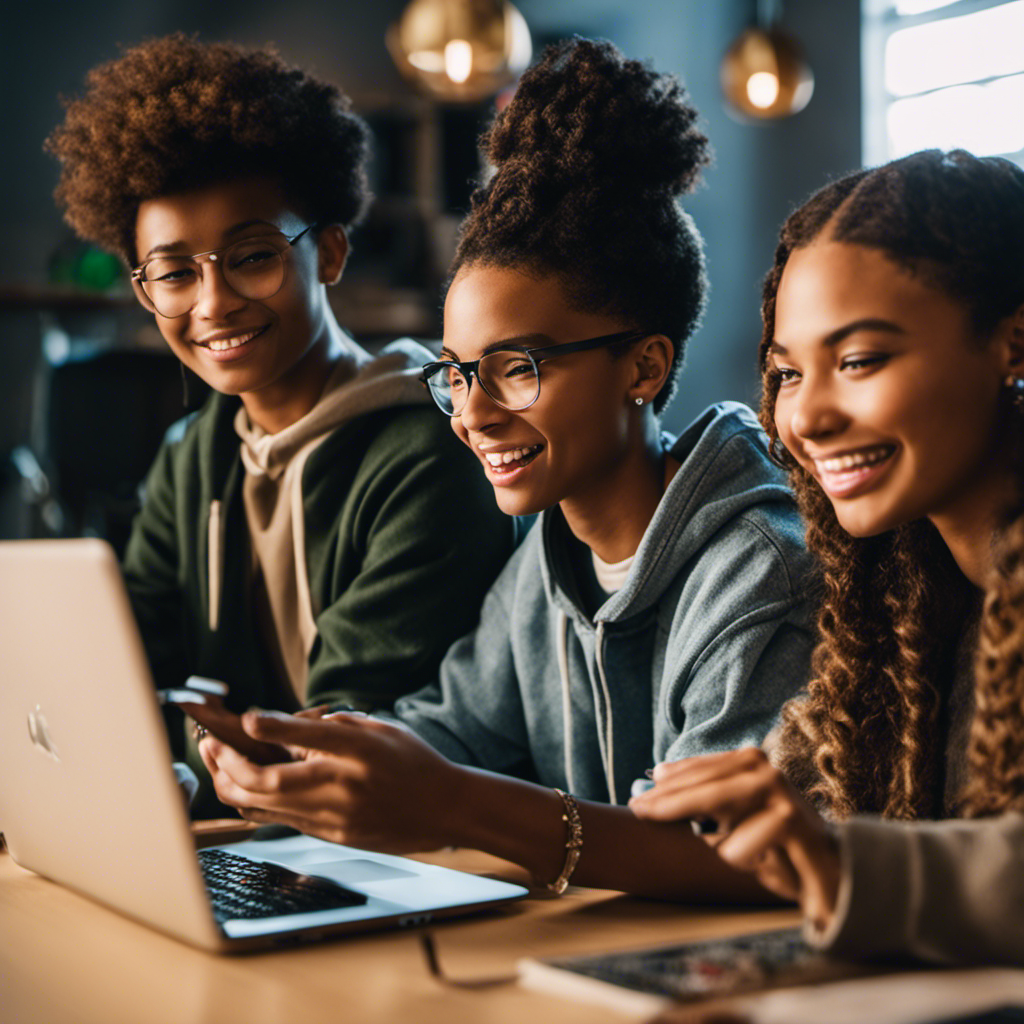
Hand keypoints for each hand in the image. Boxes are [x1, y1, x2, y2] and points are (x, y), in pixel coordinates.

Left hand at [198, 711, 466, 852]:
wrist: (446, 810)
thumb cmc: (415, 763)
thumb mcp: (381, 730)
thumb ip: (337, 728)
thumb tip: (291, 728)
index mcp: (360, 750)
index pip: (309, 737)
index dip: (272, 728)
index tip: (246, 718)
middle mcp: (344, 785)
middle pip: (269, 781)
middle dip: (229, 763)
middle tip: (211, 745)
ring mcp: (336, 816)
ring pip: (266, 806)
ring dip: (232, 784)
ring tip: (215, 764)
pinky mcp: (334, 835)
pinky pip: (282, 820)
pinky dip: (255, 803)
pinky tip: (242, 786)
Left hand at [629, 748, 840, 930]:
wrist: (834, 871)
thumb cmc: (777, 844)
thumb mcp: (736, 818)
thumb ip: (704, 802)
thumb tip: (655, 784)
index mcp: (749, 762)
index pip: (698, 770)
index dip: (666, 785)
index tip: (639, 798)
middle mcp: (764, 769)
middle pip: (701, 787)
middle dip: (666, 802)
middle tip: (637, 810)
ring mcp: (778, 792)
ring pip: (718, 813)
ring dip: (719, 841)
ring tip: (740, 855)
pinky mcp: (789, 822)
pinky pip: (740, 846)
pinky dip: (741, 858)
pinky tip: (762, 863)